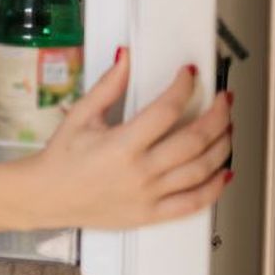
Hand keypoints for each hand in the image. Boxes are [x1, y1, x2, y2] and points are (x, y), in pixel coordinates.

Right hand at [24, 49, 233, 230]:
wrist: (46, 197)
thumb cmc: (61, 160)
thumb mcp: (81, 116)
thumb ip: (108, 86)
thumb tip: (125, 59)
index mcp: (121, 145)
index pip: (167, 110)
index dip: (184, 88)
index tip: (189, 76)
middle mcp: (139, 172)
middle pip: (194, 140)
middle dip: (217, 115)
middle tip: (223, 101)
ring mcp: (148, 196)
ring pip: (201, 170)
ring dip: (222, 146)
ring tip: (228, 129)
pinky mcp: (151, 214)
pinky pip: (194, 203)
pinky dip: (215, 188)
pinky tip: (223, 173)